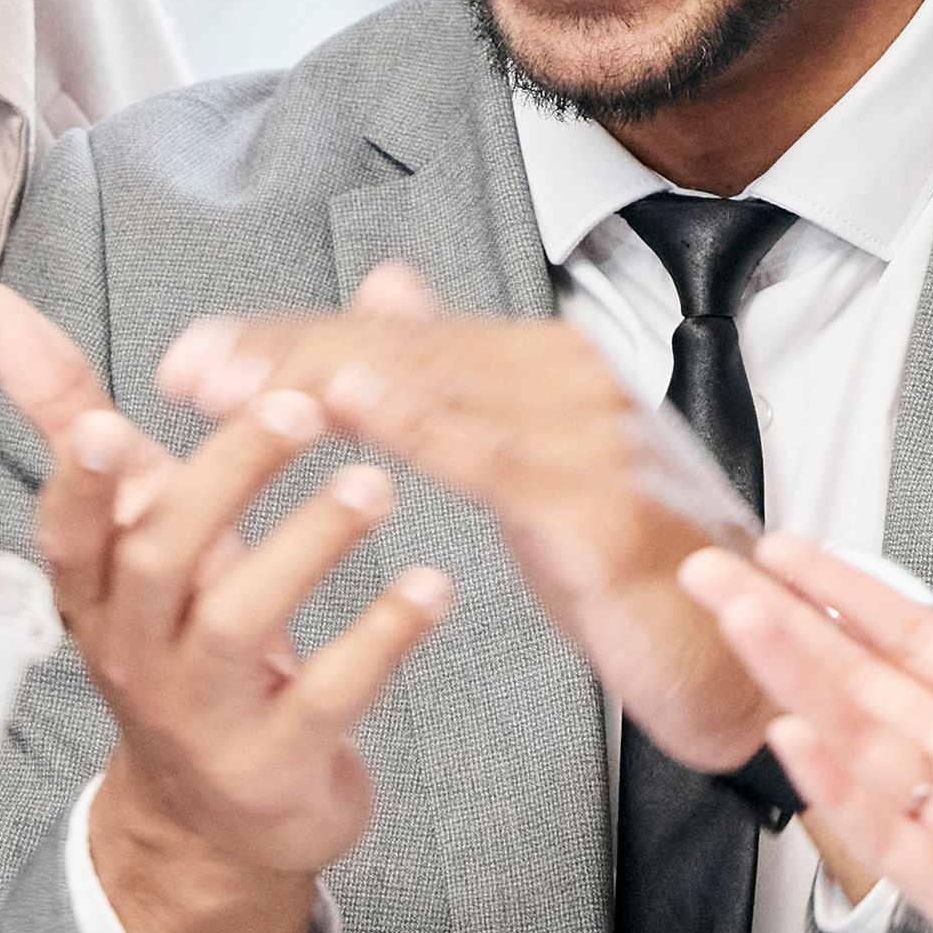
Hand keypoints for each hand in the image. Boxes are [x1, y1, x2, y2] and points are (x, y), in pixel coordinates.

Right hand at [0, 283, 449, 932]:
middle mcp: (137, 651)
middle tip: (298, 408)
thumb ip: (65, 410)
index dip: (80, 482)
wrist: (221, 816)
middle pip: (160, 559)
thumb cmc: (177, 634)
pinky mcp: (274, 765)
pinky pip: (327, 694)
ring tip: (376, 484)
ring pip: (242, 622)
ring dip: (311, 543)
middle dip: (226, 478)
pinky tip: (428, 585)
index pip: (67, 531)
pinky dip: (380, 636)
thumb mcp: (125, 524)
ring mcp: (203, 715)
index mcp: (96, 588)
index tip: (105, 424)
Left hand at [162, 267, 767, 770]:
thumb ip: (455, 377)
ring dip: (321, 382)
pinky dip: (419, 423)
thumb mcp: (531, 460)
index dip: (292, 340)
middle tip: (189, 367)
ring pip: (432, 391)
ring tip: (231, 386)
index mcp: (548, 365)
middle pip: (403, 354)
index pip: (397, 337)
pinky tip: (354, 405)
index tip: (200, 353)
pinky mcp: (601, 504)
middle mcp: (570, 380)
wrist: (742, 649)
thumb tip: (385, 282)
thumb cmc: (636, 561)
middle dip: (285, 357)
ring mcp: (591, 436)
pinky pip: (492, 457)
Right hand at [678, 530, 932, 932]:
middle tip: (713, 573)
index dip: (844, 590)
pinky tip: (799, 743)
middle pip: (862, 678)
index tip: (783, 546)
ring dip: (797, 682)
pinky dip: (844, 793)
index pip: (911, 633)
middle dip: (785, 622)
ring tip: (740, 622)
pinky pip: (895, 839)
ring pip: (861, 742)